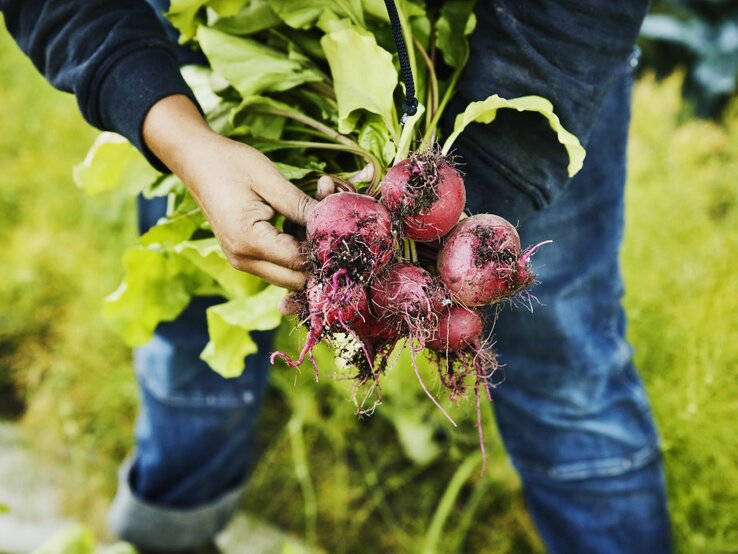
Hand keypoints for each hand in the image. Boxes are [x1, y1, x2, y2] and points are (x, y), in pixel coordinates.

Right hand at [143, 95, 317, 289]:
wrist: (196, 161)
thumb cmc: (230, 164)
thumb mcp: (271, 181)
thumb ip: (302, 207)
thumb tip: (333, 224)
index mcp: (249, 242)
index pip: (300, 262)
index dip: (324, 246)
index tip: (339, 220)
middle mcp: (244, 260)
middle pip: (297, 279)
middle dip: (318, 253)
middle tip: (329, 216)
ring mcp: (243, 261)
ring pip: (291, 273)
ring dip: (308, 248)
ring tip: (314, 207)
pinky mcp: (246, 256)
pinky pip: (280, 262)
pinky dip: (295, 245)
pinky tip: (300, 215)